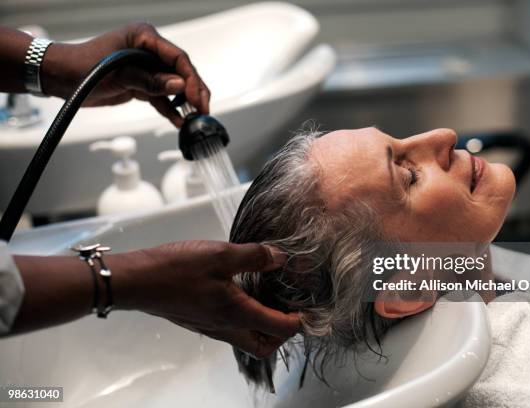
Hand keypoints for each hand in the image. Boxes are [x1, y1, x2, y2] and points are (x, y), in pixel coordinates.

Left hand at [41, 23, 208, 126]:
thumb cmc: (83, 66)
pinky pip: (162, 97)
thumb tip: (179, 86)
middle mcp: (148, 50)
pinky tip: (179, 121)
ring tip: (194, 118)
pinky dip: (170, 109)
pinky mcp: (142, 83)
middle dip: (194, 92)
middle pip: (181, 71)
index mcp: (144, 37)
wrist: (62, 78)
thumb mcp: (119, 74)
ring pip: (174, 86)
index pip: (177, 58)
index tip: (196, 98)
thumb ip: (150, 80)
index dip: (191, 79)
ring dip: (184, 103)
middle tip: (203, 110)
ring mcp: (146, 67)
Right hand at [112, 240, 300, 357]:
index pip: (280, 329)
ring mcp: (211, 328)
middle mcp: (226, 328)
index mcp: (237, 314)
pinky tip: (242, 295)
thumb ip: (254, 256)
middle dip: (282, 334)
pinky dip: (245, 320)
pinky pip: (231, 330)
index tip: (311, 310)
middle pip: (264, 345)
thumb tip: (280, 258)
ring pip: (247, 339)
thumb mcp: (220, 254)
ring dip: (264, 327)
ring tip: (269, 300)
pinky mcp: (200, 322)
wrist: (138, 281)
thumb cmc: (176, 269)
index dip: (300, 322)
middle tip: (290, 311)